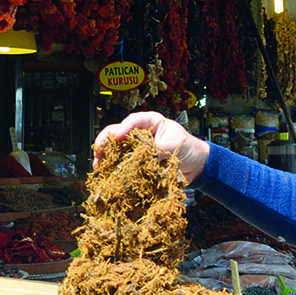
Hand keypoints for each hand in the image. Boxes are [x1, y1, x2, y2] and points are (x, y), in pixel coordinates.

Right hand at [92, 111, 209, 183]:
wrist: (197, 166)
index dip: (123, 128)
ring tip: (98, 166)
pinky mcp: (137, 161)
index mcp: (151, 122)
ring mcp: (137, 147)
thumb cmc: (189, 149)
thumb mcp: (174, 146)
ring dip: (105, 156)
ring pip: (116, 148)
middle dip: (106, 142)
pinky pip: (122, 162)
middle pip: (117, 132)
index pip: (133, 120)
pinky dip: (113, 167)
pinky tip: (106, 173)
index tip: (117, 138)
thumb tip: (140, 155)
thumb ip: (157, 149)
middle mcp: (141, 132)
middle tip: (99, 152)